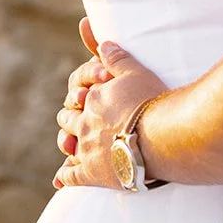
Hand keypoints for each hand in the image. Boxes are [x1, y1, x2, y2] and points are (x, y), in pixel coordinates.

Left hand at [53, 19, 166, 189]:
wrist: (162, 137)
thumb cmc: (153, 103)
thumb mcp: (136, 72)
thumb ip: (117, 58)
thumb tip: (103, 44)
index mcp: (93, 98)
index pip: (78, 94)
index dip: (82, 95)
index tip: (86, 96)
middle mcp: (84, 122)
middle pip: (68, 118)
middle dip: (70, 117)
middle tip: (75, 119)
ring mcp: (86, 148)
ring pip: (67, 144)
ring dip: (66, 143)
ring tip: (69, 146)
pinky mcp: (91, 173)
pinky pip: (70, 176)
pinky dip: (63, 176)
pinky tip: (60, 179)